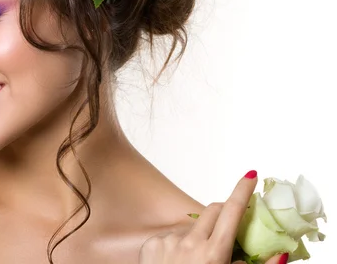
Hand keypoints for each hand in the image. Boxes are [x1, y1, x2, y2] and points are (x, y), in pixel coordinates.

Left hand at [138, 170, 289, 263]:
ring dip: (198, 236)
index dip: (242, 191)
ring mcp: (169, 241)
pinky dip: (178, 245)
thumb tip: (279, 254)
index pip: (232, 212)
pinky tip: (177, 262)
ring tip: (196, 260)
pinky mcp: (152, 243)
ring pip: (191, 226)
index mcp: (213, 254)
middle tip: (229, 226)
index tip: (251, 175)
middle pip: (212, 210)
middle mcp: (190, 243)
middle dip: (223, 212)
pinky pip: (171, 236)